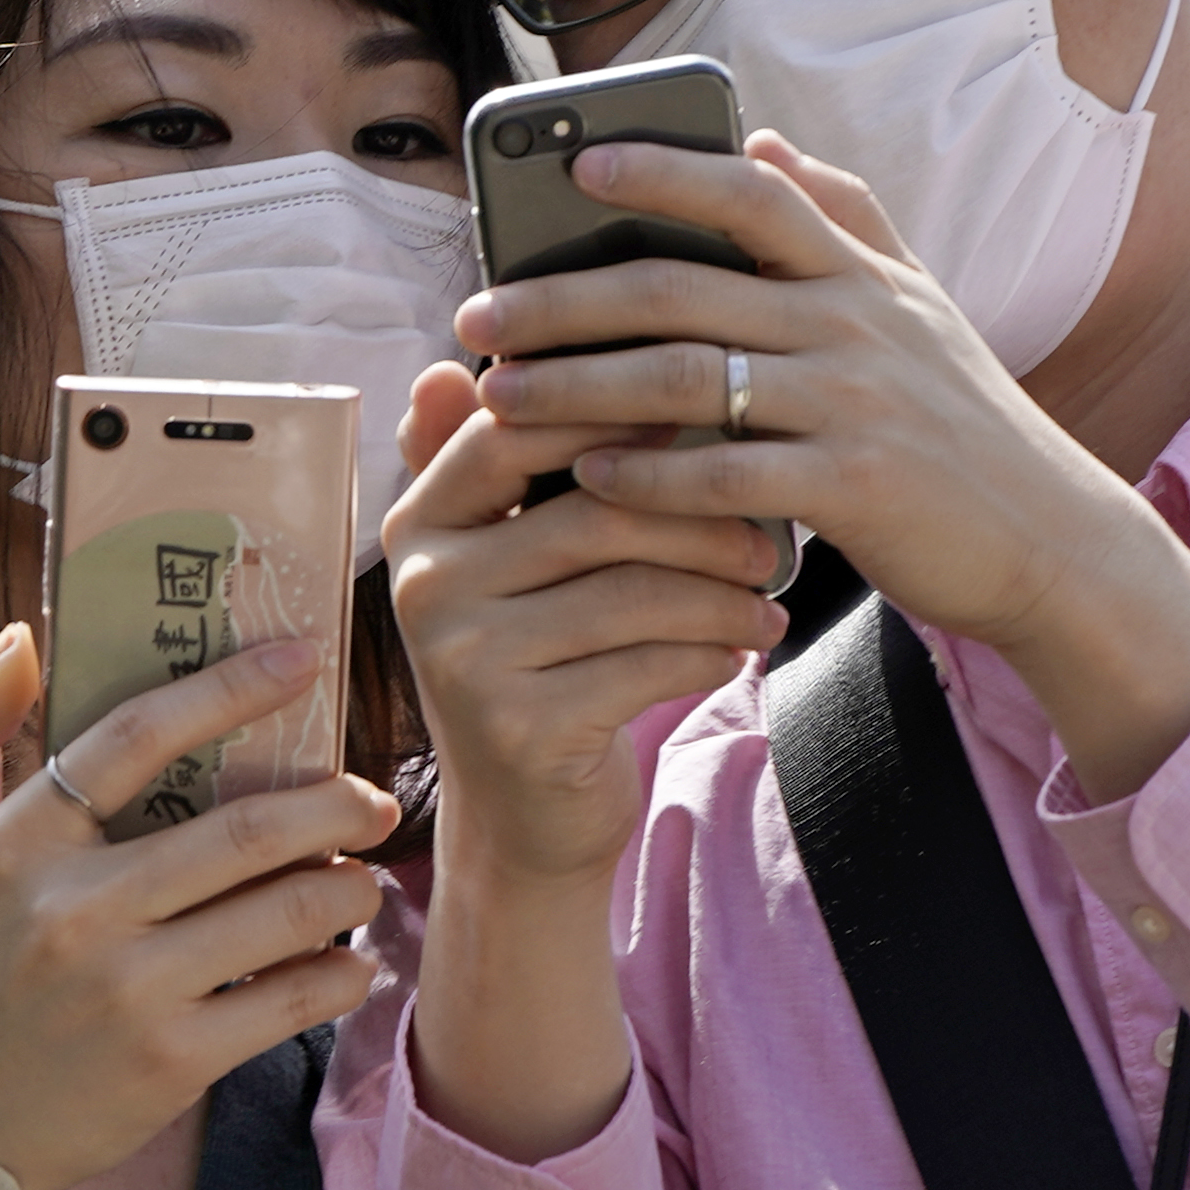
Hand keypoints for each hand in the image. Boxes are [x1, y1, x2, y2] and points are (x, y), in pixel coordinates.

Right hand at [0, 625, 392, 1189]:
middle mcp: (75, 912)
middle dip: (333, 804)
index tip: (300, 659)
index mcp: (18, 844)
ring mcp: (128, 991)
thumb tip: (21, 635)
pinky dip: (340, 974)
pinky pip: (288, 1001)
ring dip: (348, 886)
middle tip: (372, 798)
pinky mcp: (173, 1061)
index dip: (228, 688)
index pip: (135, 737)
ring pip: (282, 913)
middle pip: (241, 830)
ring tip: (364, 876)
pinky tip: (353, 962)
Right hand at [375, 355, 785, 890]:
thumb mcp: (504, 565)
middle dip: (698, 516)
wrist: (525, 821)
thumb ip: (490, 469)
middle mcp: (425, 584)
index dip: (613, 410)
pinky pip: (646, 663)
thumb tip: (453, 367)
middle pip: (595, 509)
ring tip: (769, 593)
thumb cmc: (539, 662)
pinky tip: (742, 646)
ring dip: (722, 589)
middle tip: (768, 530)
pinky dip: (710, 649)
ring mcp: (466, 660)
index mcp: (420, 522)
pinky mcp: (520, 727)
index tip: (703, 411)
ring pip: (632, 589)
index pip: (514, 429)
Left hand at [464, 133, 1189, 793]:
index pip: (752, 195)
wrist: (1052, 541)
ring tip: (500, 396)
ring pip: (688, 379)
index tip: (576, 167)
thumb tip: (763, 142)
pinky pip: (726, 475)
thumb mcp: (918, 306)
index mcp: (859, 274)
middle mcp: (854, 324)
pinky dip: (650, 475)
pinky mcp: (854, 489)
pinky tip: (587, 478)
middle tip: (477, 313)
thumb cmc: (963, 424)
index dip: (664, 172)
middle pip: (684, 291)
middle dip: (566, 299)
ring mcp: (854, 405)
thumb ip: (845, 218)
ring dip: (580, 386)